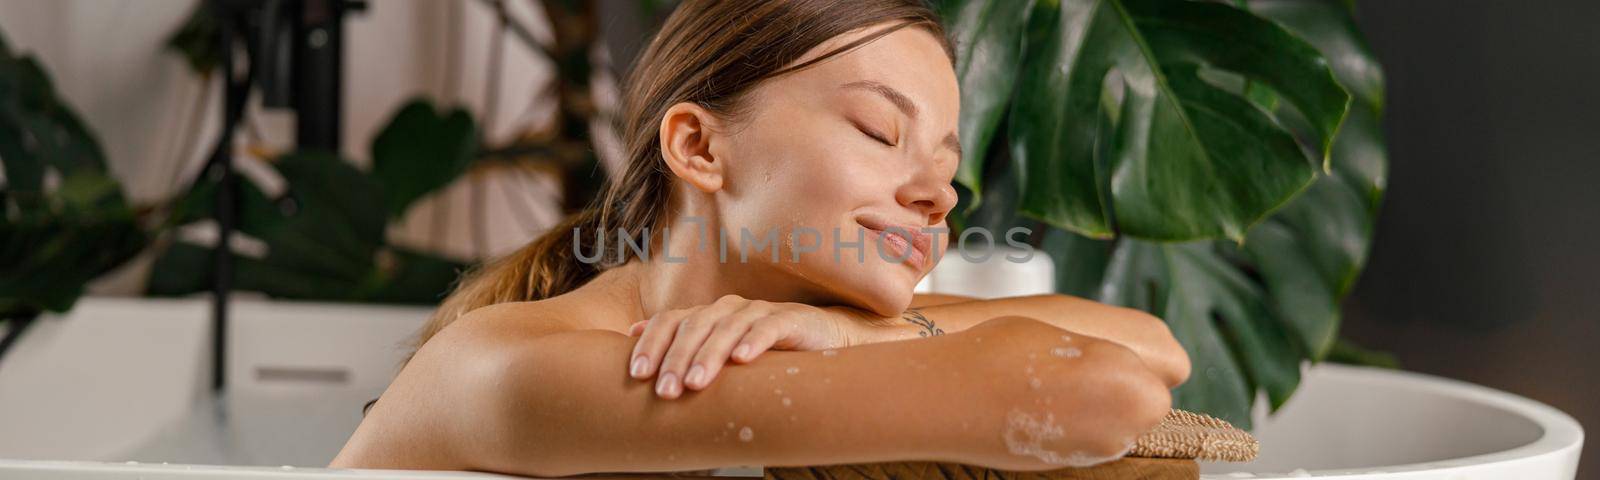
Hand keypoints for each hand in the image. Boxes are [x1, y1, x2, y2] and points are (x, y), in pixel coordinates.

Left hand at [627, 294, 861, 398]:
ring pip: (727, 328)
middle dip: (676, 359)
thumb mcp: (721, 354)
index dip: (651, 343)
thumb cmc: (764, 353)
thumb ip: (683, 347)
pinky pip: (768, 328)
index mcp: (708, 315)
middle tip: (665, 391)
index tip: (637, 374)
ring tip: (696, 384)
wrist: (822, 338)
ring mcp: (759, 311)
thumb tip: (631, 336)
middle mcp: (729, 308)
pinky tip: (742, 360)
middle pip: (694, 326)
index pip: (671, 320)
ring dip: (709, 356)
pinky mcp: (789, 319)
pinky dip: (754, 342)